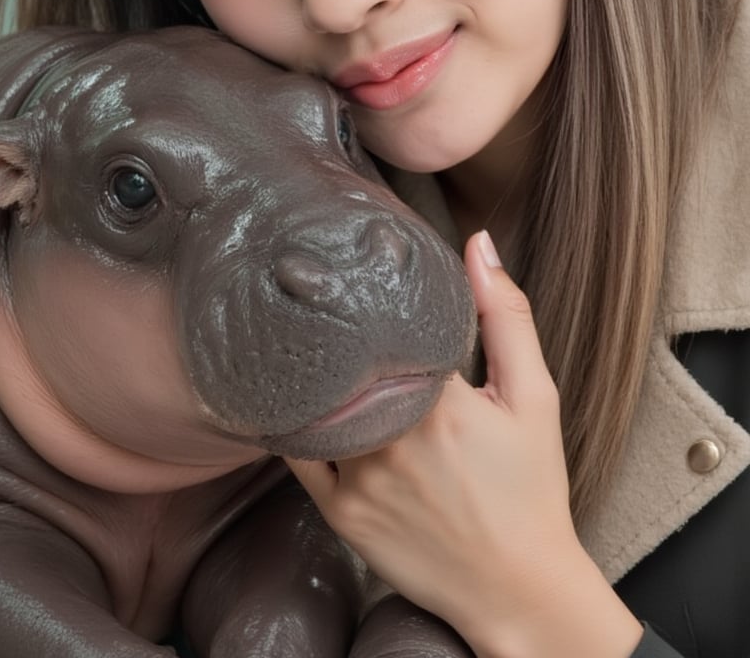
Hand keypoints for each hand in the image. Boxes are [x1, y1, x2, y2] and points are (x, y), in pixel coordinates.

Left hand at [286, 232, 642, 657]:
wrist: (518, 587)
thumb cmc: (531, 488)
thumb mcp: (534, 396)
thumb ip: (505, 315)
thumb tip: (477, 244)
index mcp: (440, 401)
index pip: (388, 324)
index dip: (370, 294)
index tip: (355, 269)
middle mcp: (391, 436)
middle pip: (346, 360)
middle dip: (337, 326)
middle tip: (322, 288)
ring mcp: (359, 477)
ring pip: (318, 402)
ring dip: (314, 370)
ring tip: (306, 335)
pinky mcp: (339, 512)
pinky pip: (299, 454)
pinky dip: (296, 420)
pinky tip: (298, 395)